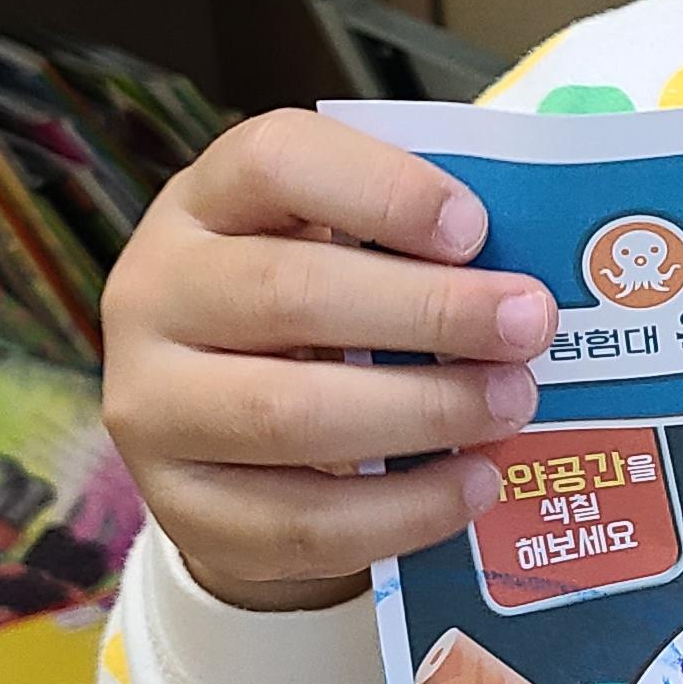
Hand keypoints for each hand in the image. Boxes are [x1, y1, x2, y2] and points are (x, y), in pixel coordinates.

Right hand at [100, 110, 555, 610]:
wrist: (220, 439)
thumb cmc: (309, 314)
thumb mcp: (337, 249)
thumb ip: (408, 244)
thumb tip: (522, 283)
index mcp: (204, 203)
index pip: (273, 162)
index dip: (381, 189)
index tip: (476, 228)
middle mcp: (155, 294)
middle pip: (289, 291)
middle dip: (430, 312)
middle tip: (530, 326)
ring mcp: (152, 408)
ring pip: (288, 414)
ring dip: (424, 412)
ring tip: (513, 404)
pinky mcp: (181, 510)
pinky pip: (302, 520)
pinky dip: (404, 509)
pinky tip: (475, 484)